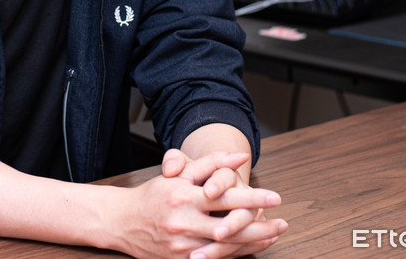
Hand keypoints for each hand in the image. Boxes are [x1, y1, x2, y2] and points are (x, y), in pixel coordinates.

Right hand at [108, 150, 286, 258]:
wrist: (122, 222)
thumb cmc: (153, 195)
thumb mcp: (178, 174)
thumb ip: (210, 163)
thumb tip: (239, 155)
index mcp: (182, 197)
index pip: (224, 197)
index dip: (251, 198)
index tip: (274, 197)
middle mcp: (182, 222)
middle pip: (229, 227)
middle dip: (259, 226)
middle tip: (283, 222)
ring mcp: (181, 246)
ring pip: (224, 248)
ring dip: (252, 243)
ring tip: (273, 236)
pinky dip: (235, 254)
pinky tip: (251, 248)